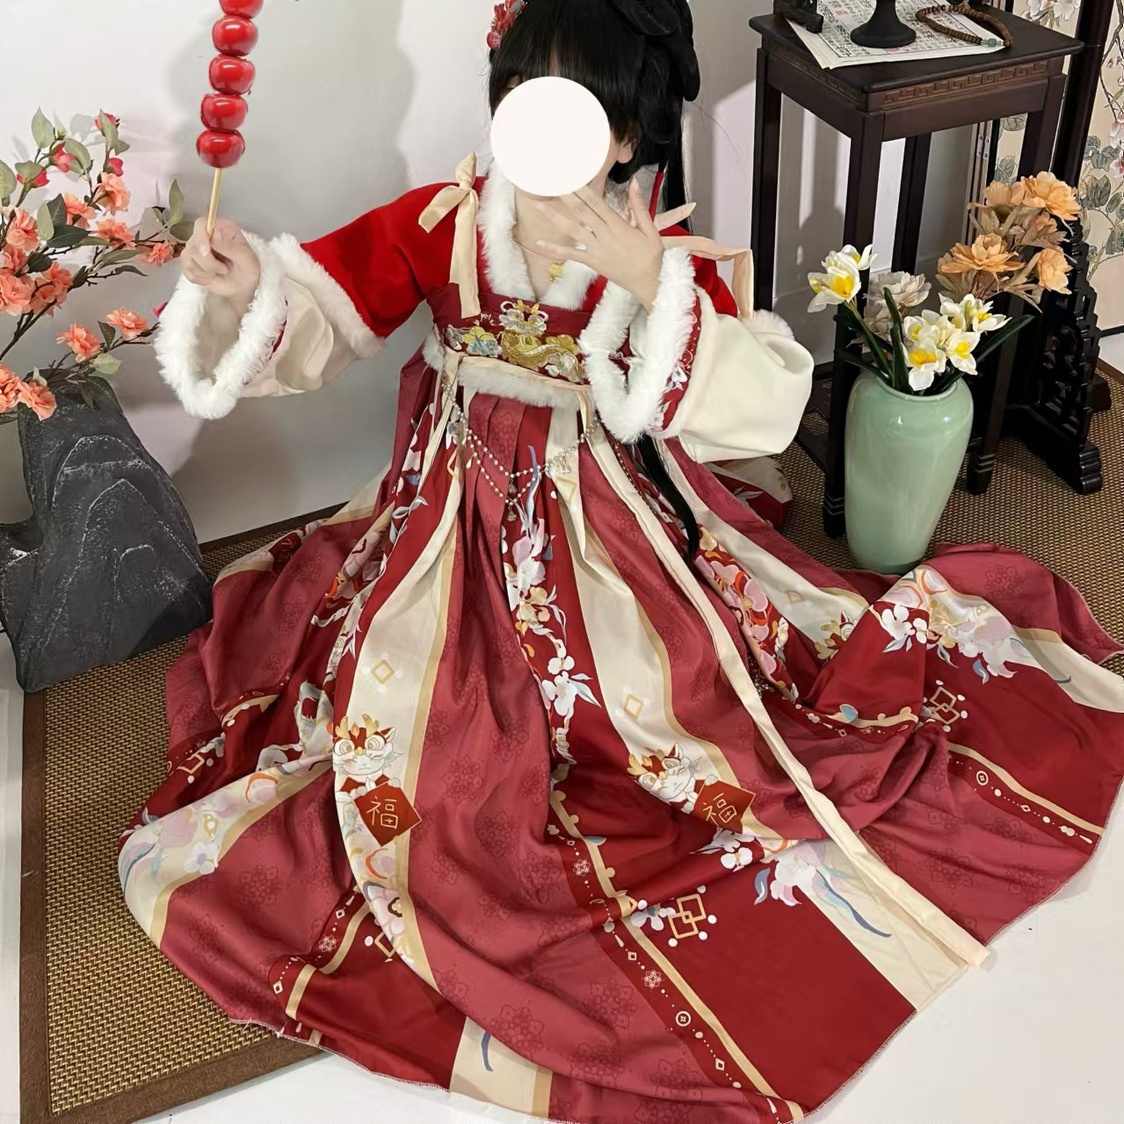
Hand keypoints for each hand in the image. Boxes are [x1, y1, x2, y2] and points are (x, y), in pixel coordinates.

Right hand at [180, 217, 260, 314]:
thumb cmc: (247, 269)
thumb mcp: (246, 258)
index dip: (201, 237)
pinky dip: (201, 278)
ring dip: (206, 272)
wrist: (244, 286)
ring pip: (188, 258)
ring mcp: (196, 249)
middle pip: (193, 244)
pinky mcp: (190, 263)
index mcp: (221, 228)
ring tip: (220, 272)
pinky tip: (212, 277)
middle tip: (224, 270)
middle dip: (208, 263)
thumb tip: (215, 234)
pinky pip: (187, 271)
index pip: (201, 224)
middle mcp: (205, 236)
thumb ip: (231, 246)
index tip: (207, 252)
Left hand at [522, 180, 664, 310]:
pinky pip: (571, 254)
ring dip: (555, 218)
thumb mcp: (651, 230)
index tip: (573, 177)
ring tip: (540, 205)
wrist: (648, 283)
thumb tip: (634, 183)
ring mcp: (596, 249)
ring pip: (573, 230)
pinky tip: (540, 243)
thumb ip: (639, 206)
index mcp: (619, 226)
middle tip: (553, 183)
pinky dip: (555, 249)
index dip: (583, 189)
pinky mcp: (592, 262)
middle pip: (582, 212)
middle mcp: (605, 236)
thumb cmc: (651, 257)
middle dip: (567, 196)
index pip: (597, 203)